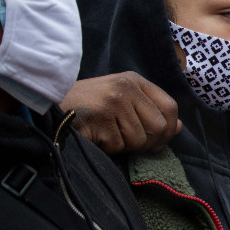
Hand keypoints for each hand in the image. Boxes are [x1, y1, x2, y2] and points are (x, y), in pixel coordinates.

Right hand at [61, 72, 181, 154]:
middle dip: (148, 142)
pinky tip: (96, 136)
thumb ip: (151, 111)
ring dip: (124, 146)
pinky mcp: (100, 117)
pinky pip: (118, 145)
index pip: (170, 107)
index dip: (169, 129)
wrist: (50, 105)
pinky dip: (108, 148)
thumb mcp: (124, 101)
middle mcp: (126, 87)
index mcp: (135, 81)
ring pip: (139, 139)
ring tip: (108, 134)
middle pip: (159, 126)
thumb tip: (179, 127)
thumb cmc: (89, 107)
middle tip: (130, 143)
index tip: (158, 141)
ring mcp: (113, 101)